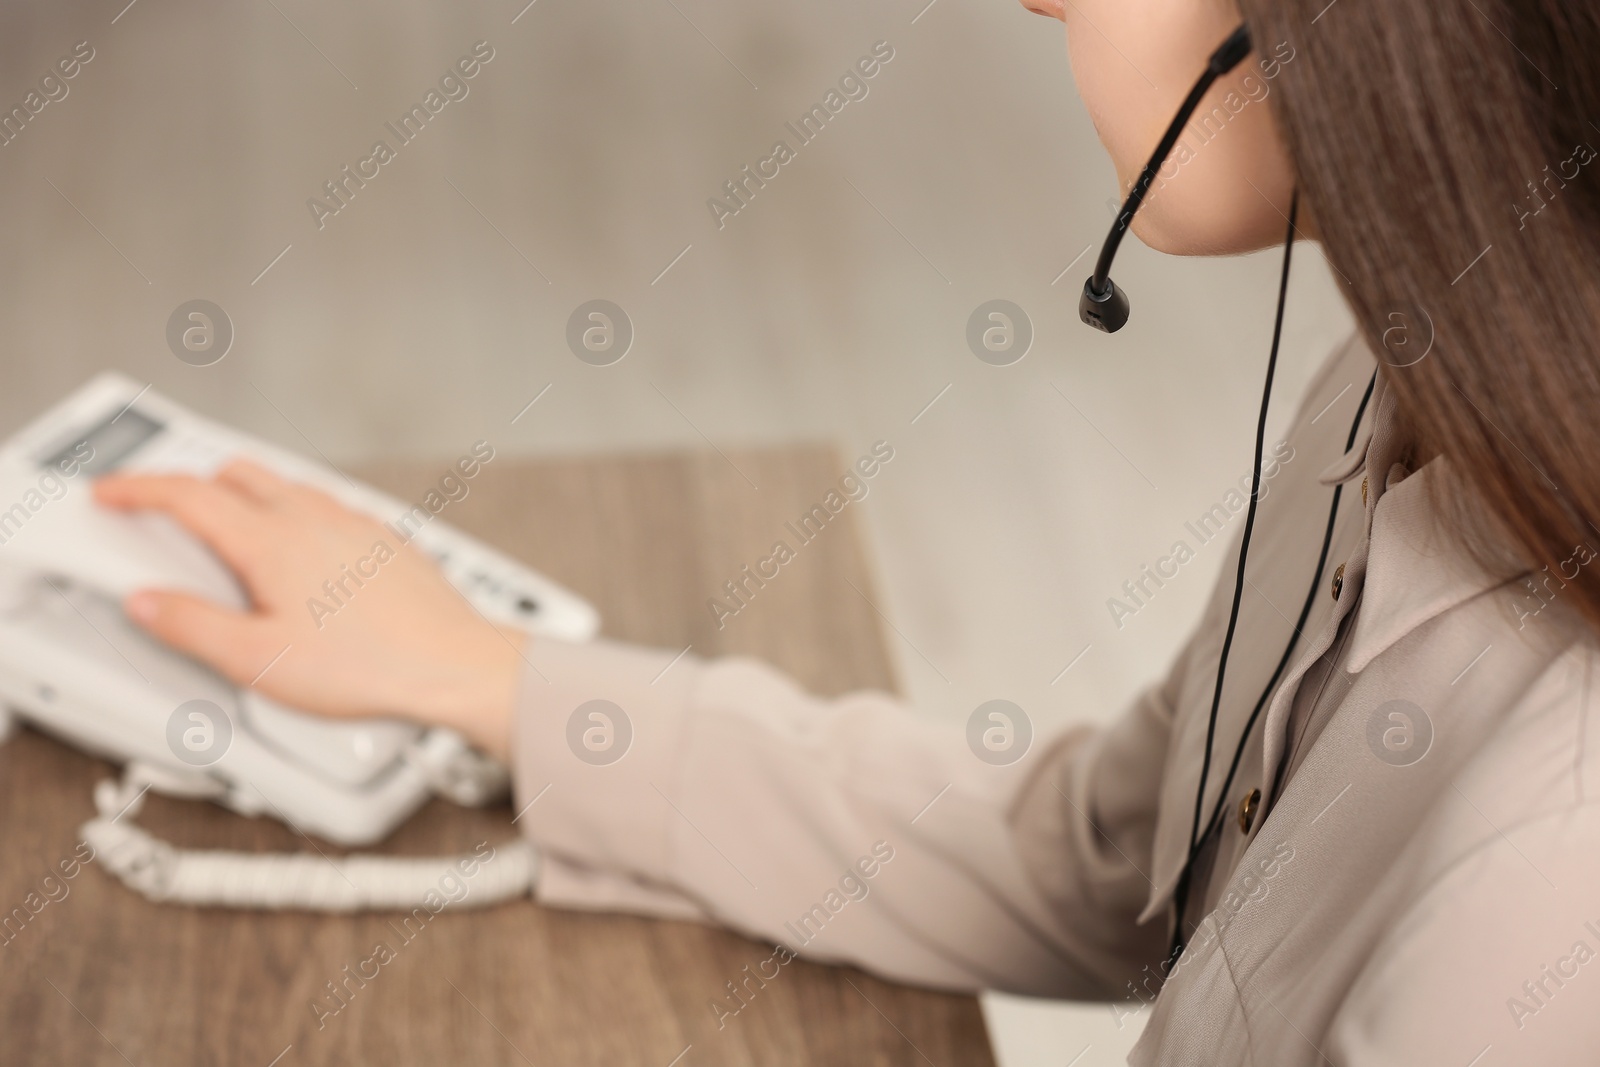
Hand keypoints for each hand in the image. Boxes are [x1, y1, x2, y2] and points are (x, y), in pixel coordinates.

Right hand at [93, 460, 523, 760]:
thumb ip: (190, 626)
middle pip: (236, 474)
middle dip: (190, 487)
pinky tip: (298, 555)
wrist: (453, 663)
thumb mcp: (257, 660)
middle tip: (162, 516)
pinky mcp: (385, 539)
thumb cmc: (369, 665)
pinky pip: (325, 508)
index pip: (186, 494)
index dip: (137, 488)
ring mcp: (355, 523)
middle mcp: (314, 517)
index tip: (110, 492)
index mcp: (271, 539)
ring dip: (244, 498)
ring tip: (226, 539)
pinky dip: (292, 516)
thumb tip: (147, 602)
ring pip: (285, 486)